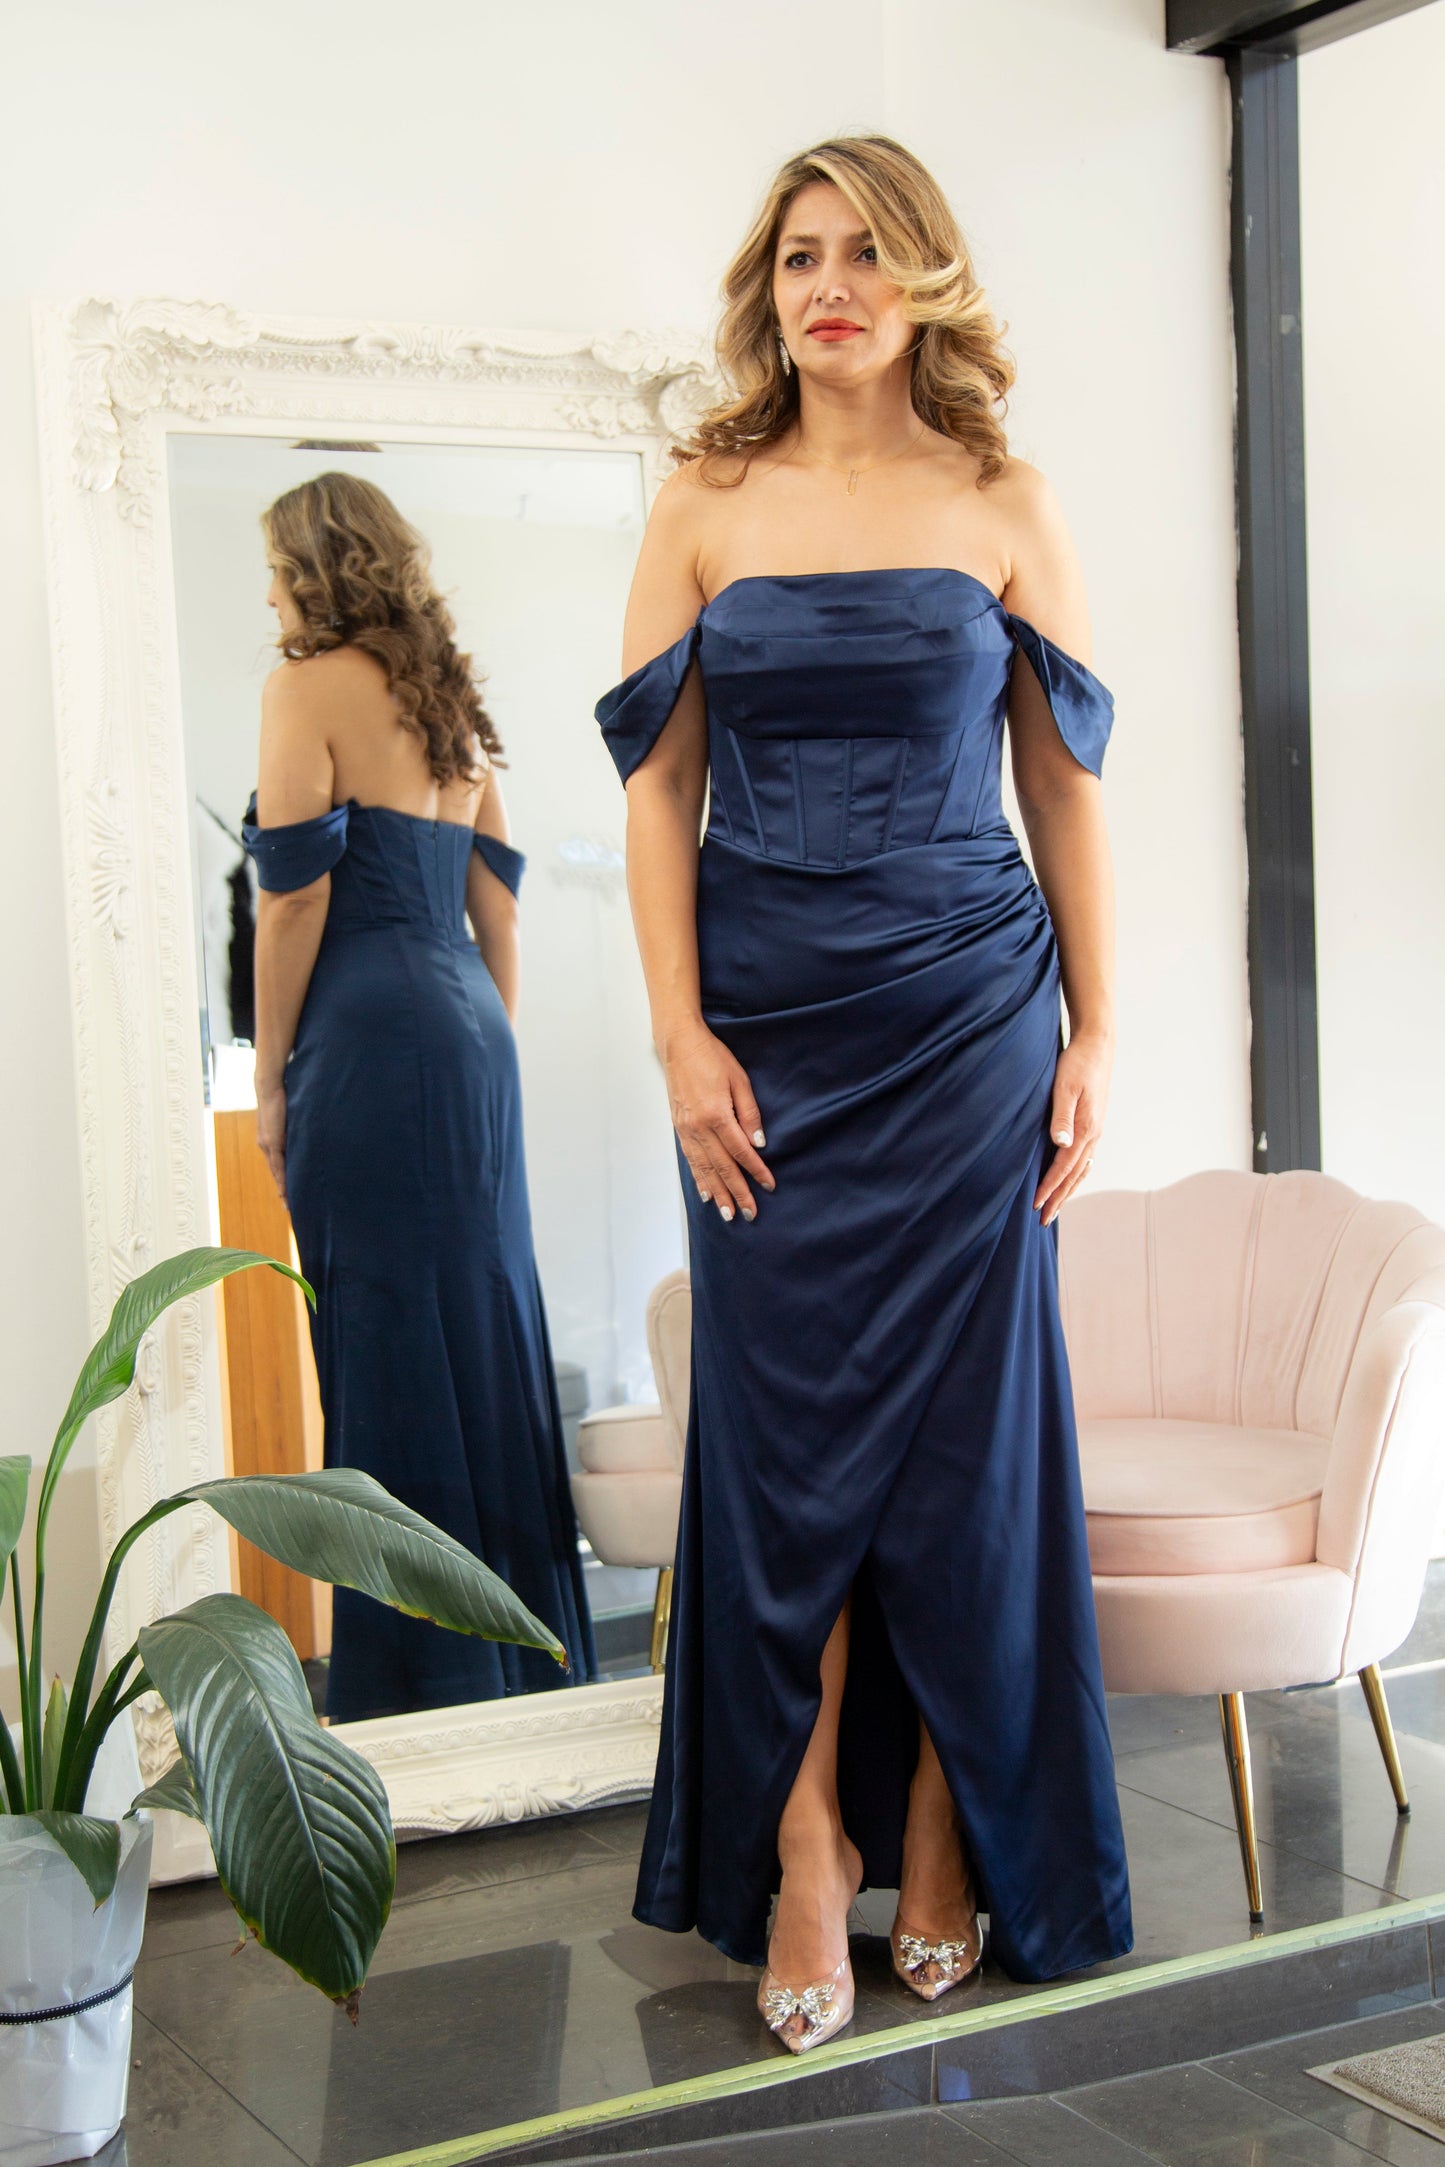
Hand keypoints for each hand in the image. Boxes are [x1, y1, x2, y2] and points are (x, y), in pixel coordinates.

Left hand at [255, 1079, 287, 1204]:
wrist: (270, 1086)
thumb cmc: (282, 1097)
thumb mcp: (291, 1117)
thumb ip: (295, 1128)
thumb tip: (309, 1133)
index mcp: (270, 1140)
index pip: (277, 1164)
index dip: (283, 1178)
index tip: (288, 1193)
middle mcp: (266, 1145)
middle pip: (275, 1172)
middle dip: (283, 1189)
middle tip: (289, 1206)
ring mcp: (267, 1144)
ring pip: (276, 1172)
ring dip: (282, 1188)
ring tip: (288, 1203)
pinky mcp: (271, 1142)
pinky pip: (278, 1165)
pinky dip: (282, 1178)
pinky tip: (285, 1190)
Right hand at [661, 1020, 774, 1222]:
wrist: (679, 1045)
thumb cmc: (712, 1057)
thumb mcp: (739, 1081)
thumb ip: (750, 1114)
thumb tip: (758, 1144)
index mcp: (717, 1115)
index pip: (741, 1152)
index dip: (756, 1171)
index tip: (768, 1186)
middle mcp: (699, 1127)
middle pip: (722, 1167)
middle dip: (737, 1192)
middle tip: (748, 1213)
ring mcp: (686, 1129)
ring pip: (704, 1168)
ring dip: (717, 1193)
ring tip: (727, 1213)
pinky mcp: (679, 1127)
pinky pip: (690, 1159)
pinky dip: (698, 1178)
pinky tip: (706, 1192)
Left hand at [1034, 1027, 1111, 1226]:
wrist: (1097, 1044)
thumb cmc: (1077, 1063)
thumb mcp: (1065, 1087)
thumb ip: (1062, 1116)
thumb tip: (1061, 1143)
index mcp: (1086, 1128)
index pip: (1064, 1167)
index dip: (1049, 1187)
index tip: (1035, 1205)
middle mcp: (1093, 1134)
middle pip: (1075, 1175)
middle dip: (1060, 1198)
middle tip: (1044, 1220)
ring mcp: (1095, 1130)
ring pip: (1081, 1169)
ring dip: (1068, 1189)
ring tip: (1056, 1206)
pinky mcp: (1093, 1123)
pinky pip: (1084, 1157)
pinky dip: (1076, 1174)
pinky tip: (1070, 1178)